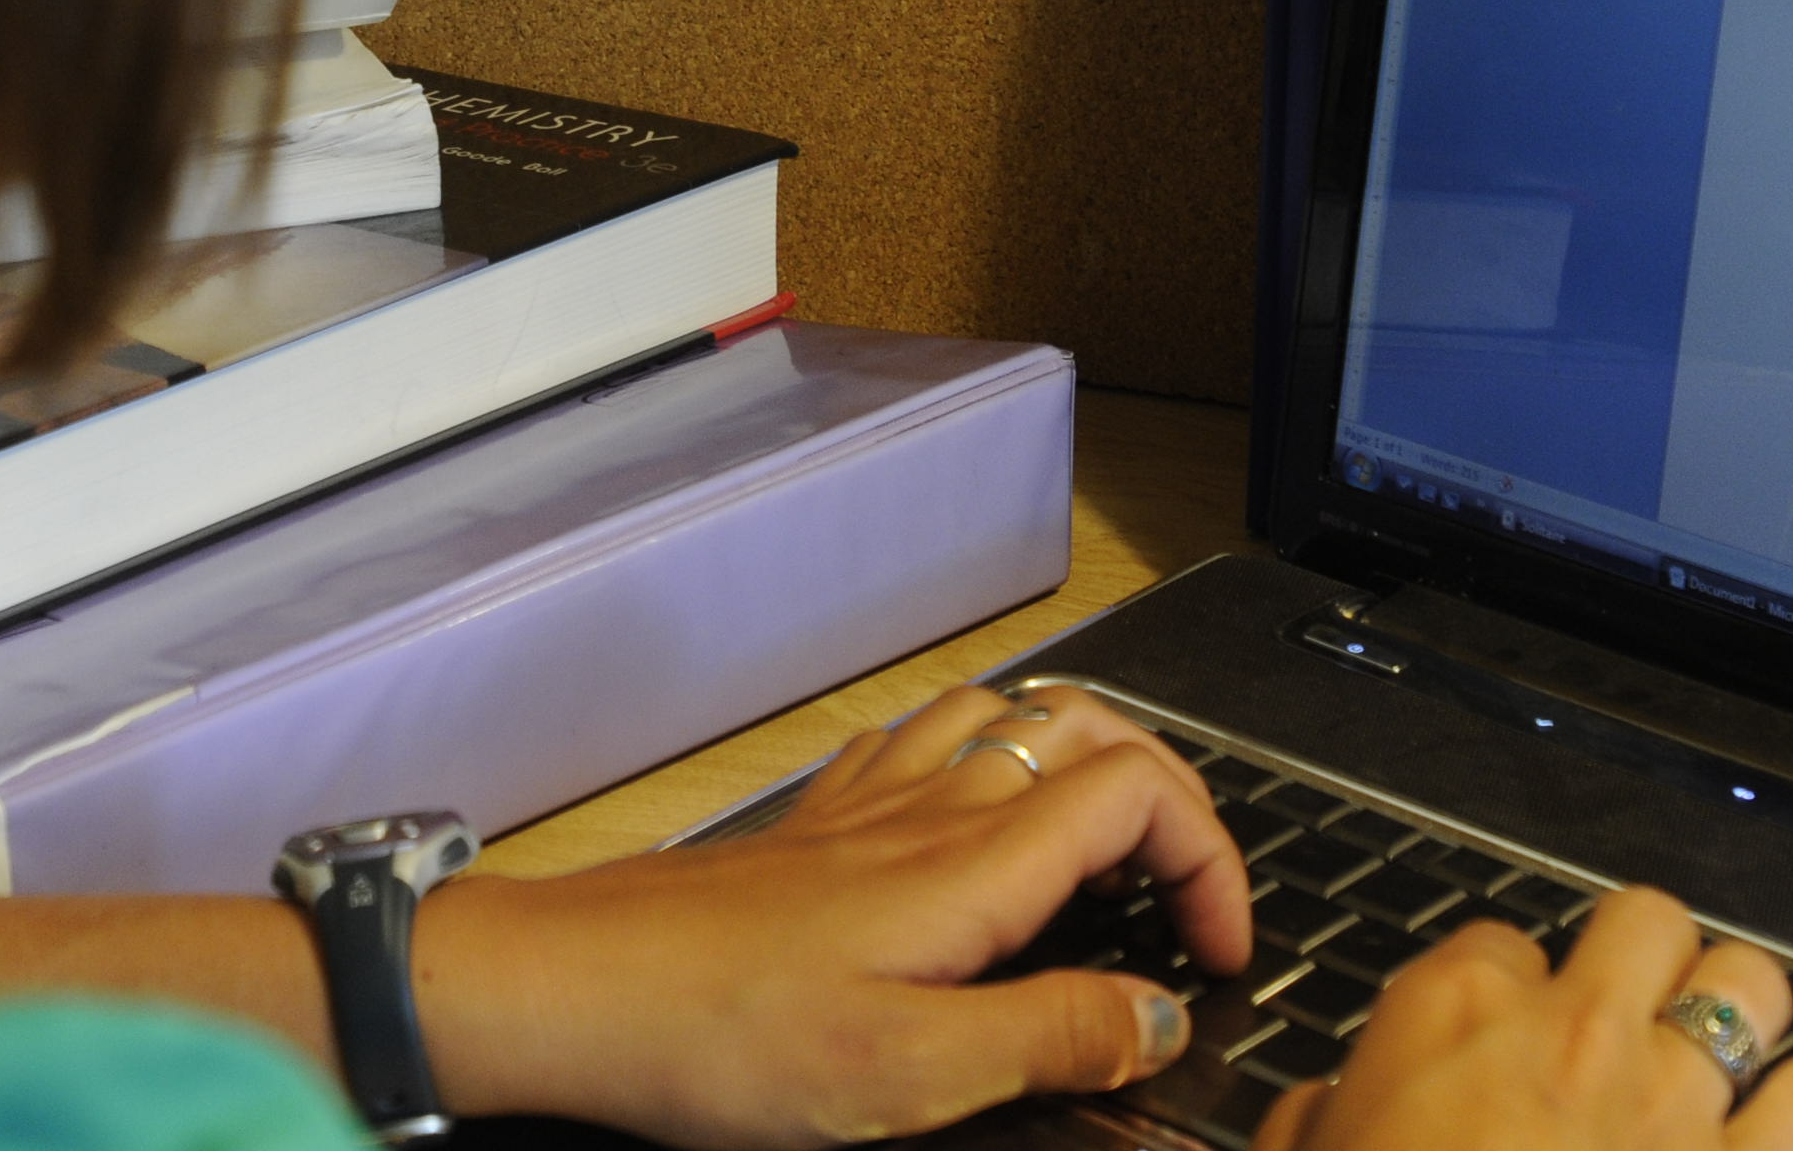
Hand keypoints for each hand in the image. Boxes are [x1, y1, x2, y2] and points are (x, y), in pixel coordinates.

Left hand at [415, 680, 1252, 1148]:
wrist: (573, 992)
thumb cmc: (724, 1036)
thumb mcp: (914, 1075)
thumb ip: (1053, 1037)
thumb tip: (1161, 1017)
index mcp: (975, 863)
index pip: (1141, 792)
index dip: (1211, 860)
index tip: (1219, 955)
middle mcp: (930, 807)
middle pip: (1090, 726)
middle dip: (1169, 791)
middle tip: (1187, 893)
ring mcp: (868, 804)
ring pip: (1009, 715)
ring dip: (1083, 758)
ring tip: (1111, 846)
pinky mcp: (815, 824)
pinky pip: (926, 741)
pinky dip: (987, 757)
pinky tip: (972, 819)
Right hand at [1257, 887, 1792, 1150]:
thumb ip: (1325, 1116)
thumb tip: (1329, 1107)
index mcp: (1455, 1014)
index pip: (1498, 942)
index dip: (1506, 994)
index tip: (1505, 1042)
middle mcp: (1577, 1032)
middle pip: (1645, 922)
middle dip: (1644, 966)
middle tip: (1631, 1022)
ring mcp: (1676, 1099)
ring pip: (1753, 985)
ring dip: (1742, 1024)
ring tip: (1727, 1069)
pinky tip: (1789, 1138)